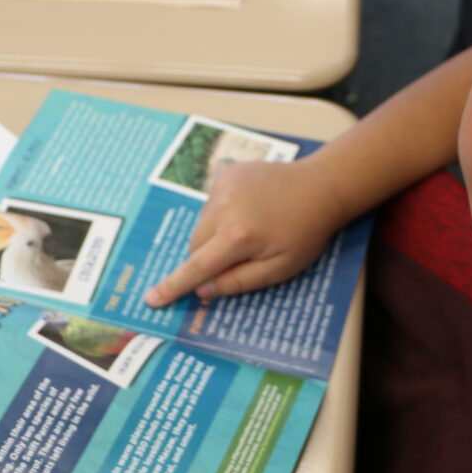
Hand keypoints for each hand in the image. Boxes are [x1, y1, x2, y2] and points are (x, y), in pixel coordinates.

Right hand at [145, 159, 345, 306]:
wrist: (320, 186)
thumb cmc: (305, 232)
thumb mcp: (280, 268)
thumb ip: (239, 281)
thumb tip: (204, 290)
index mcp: (238, 235)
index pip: (197, 266)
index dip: (174, 285)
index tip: (151, 299)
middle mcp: (224, 207)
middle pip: (195, 245)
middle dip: (208, 258)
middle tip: (239, 258)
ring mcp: (223, 186)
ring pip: (201, 225)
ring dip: (215, 235)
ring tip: (250, 229)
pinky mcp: (226, 173)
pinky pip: (210, 204)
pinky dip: (221, 214)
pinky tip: (249, 210)